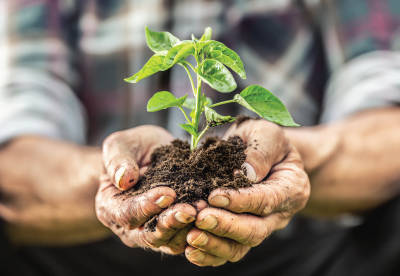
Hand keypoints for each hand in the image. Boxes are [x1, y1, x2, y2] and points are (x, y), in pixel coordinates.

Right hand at [95, 125, 198, 253]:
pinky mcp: (175, 230)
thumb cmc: (131, 149)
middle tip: (191, 210)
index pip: (127, 215)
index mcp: (111, 207)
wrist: (149, 154)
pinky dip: (200, 227)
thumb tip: (124, 179)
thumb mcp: (120, 145)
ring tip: (204, 208)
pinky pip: (187, 236)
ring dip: (189, 227)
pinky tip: (213, 211)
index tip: (169, 193)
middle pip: (149, 236)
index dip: (147, 207)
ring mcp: (154, 231)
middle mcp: (130, 226)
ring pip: (171, 241)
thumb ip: (117, 160)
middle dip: (171, 223)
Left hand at [185, 119, 309, 265]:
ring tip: (191, 236)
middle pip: (256, 230)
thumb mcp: (265, 133)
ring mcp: (262, 227)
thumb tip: (244, 174)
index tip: (215, 196)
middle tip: (200, 218)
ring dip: (215, 244)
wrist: (259, 152)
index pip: (267, 200)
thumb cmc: (263, 139)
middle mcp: (281, 214)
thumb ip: (260, 151)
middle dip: (226, 226)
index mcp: (292, 188)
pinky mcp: (244, 234)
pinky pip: (228, 251)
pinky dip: (210, 253)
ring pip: (242, 247)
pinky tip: (191, 250)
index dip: (241, 201)